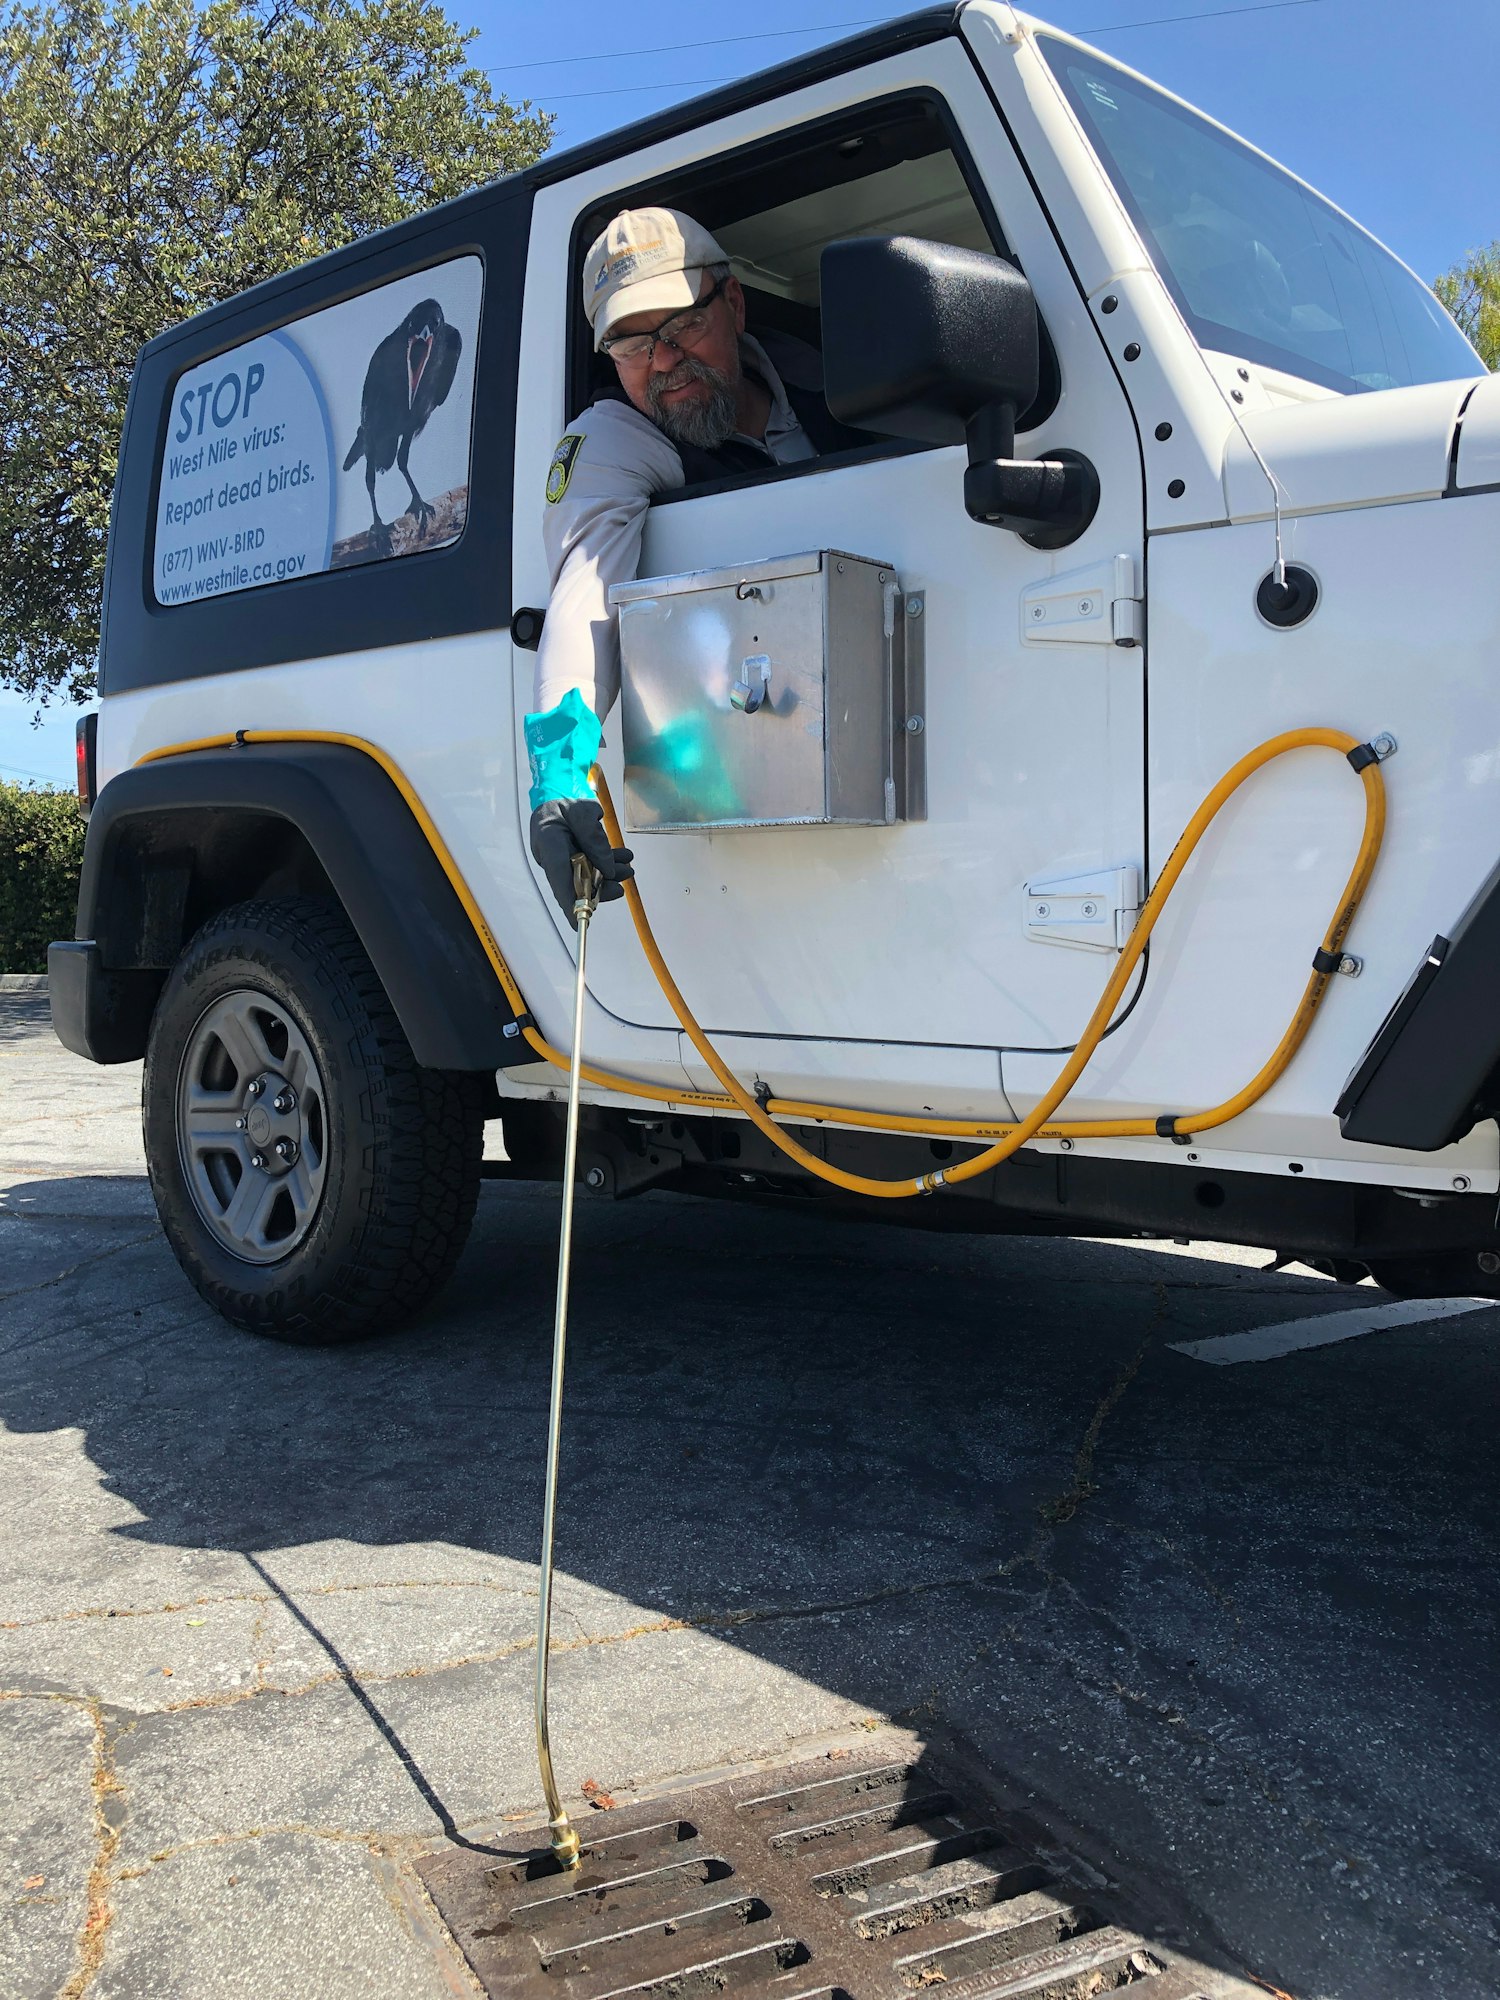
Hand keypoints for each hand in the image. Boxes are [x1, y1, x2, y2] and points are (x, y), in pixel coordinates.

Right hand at [529, 799, 633, 925]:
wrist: (557, 793)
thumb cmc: (565, 800)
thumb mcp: (582, 812)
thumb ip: (594, 839)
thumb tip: (608, 868)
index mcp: (548, 844)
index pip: (559, 879)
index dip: (570, 902)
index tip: (579, 923)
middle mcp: (552, 857)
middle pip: (574, 883)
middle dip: (599, 888)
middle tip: (621, 885)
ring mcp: (562, 858)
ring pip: (585, 877)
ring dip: (608, 876)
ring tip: (628, 869)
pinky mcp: (572, 857)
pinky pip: (590, 867)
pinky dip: (607, 865)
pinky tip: (623, 858)